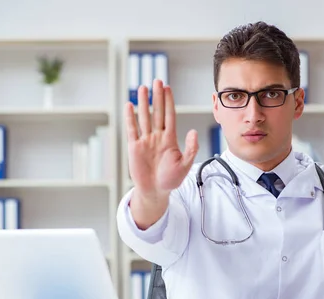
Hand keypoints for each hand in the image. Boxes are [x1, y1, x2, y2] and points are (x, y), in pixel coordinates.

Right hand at [125, 79, 198, 198]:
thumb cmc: (171, 180)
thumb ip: (190, 148)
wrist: (155, 191)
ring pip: (144, 117)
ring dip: (144, 103)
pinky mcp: (134, 147)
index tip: (168, 88)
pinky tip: (130, 105)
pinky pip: (132, 129)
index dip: (169, 102)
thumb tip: (193, 132)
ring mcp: (145, 140)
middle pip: (157, 112)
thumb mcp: (185, 165)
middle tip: (157, 80)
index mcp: (170, 139)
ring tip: (142, 87)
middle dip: (157, 96)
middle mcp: (157, 136)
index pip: (169, 116)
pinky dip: (130, 117)